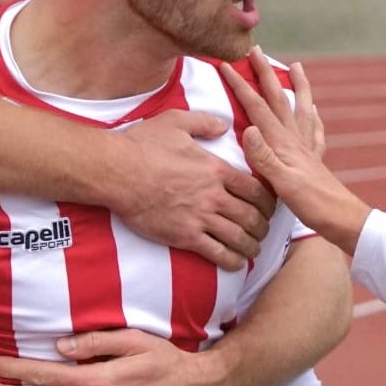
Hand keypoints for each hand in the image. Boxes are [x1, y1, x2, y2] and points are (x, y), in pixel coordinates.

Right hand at [111, 108, 273, 270]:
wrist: (116, 172)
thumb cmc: (143, 145)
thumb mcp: (176, 122)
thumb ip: (204, 122)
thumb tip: (224, 125)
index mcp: (216, 169)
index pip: (256, 189)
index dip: (268, 201)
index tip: (269, 207)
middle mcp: (213, 195)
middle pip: (252, 216)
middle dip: (263, 226)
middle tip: (264, 230)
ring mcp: (200, 217)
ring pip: (238, 237)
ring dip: (251, 246)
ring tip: (254, 249)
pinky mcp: (184, 236)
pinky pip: (216, 253)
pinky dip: (231, 260)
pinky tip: (236, 263)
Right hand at [219, 50, 370, 253]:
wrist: (342, 220)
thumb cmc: (313, 205)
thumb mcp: (283, 184)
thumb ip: (264, 158)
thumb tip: (248, 129)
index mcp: (282, 144)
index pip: (257, 107)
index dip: (241, 85)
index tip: (227, 65)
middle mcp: (295, 140)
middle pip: (279, 98)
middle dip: (266, 74)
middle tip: (256, 51)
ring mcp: (307, 148)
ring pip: (301, 108)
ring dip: (297, 86)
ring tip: (297, 67)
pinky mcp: (315, 159)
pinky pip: (314, 131)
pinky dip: (313, 117)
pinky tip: (314, 113)